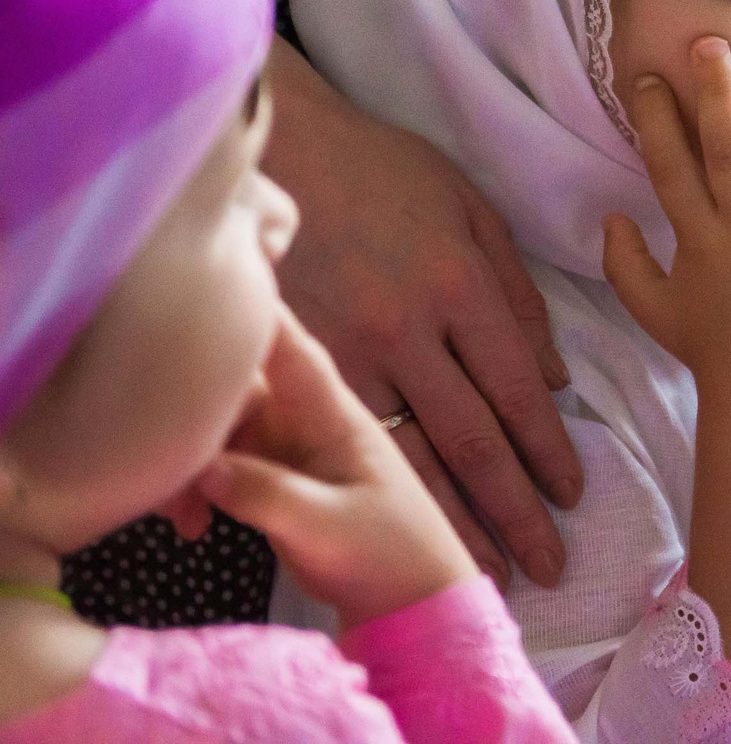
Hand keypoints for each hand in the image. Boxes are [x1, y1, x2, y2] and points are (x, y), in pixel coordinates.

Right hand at [194, 309, 479, 629]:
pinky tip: (190, 528)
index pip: (288, 350)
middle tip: (166, 479)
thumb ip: (268, 495)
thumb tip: (206, 469)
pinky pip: (214, 462)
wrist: (410, 597)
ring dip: (184, 464)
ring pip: (214, 427)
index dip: (252, 315)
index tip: (209, 288)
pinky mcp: (266, 476)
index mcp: (331, 415)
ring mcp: (283, 446)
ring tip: (180, 518)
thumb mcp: (329, 528)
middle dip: (189, 420)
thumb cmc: (388, 553)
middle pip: (232, 387)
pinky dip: (193, 488)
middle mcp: (303, 419)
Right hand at [265, 45, 581, 588]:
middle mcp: (410, 326)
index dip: (548, 450)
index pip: (518, 389)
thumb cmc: (389, 174)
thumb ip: (518, 295)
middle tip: (547, 563)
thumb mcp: (473, 211)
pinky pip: (340, 439)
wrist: (287, 147)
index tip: (572, 494)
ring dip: (451, 519)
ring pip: (408, 455)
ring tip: (484, 571)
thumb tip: (556, 381)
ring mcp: (346, 349)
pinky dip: (375, 492)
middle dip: (514, 508)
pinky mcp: (295, 361)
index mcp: (463, 284)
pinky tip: (395, 529)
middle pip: (473, 437)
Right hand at [605, 39, 730, 393]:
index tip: (652, 74)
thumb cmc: (713, 352)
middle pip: (729, 150)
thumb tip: (607, 216)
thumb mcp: (655, 310)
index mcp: (698, 239)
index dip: (657, 119)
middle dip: (721, 92)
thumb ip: (624, 264)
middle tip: (718, 39)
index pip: (669, 166)